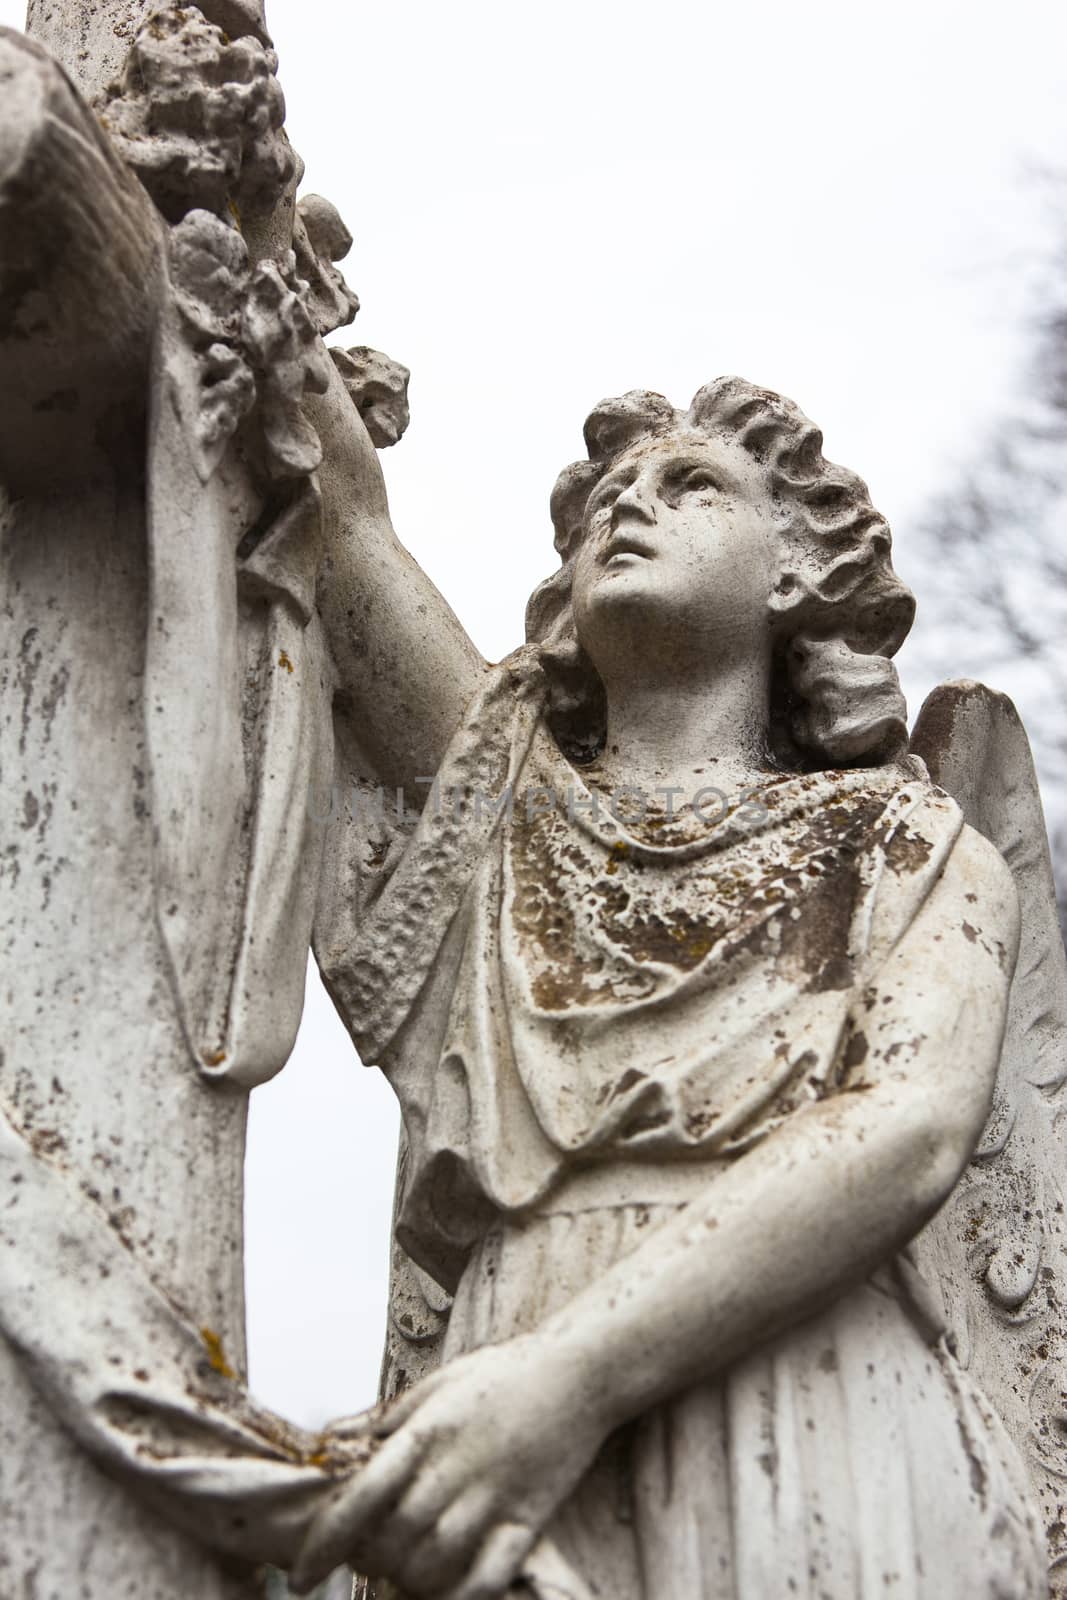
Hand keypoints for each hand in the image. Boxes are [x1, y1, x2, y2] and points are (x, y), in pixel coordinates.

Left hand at [289, 1332, 607, 1598]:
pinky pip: (489, 1578)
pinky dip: (461, 1597)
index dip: (324, 1542)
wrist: (576, 1371)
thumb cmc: (500, 1375)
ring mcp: (493, 1497)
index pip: (361, 1497)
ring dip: (408, 1580)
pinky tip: (445, 1594)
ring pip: (433, 1563)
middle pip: (393, 1539)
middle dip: (368, 1562)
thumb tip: (328, 1437)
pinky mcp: (529, 1518)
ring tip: (401, 1574)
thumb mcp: (436, 1385)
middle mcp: (454, 1468)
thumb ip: (382, 1419)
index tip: (300, 1575)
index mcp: (425, 1433)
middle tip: (363, 1562)